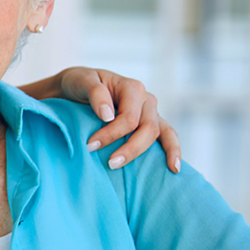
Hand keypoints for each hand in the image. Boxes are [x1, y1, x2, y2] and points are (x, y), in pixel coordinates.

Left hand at [31, 67, 181, 173]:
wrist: (76, 87)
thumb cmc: (79, 84)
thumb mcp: (81, 81)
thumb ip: (96, 94)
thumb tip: (108, 116)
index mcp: (132, 88)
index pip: (129, 118)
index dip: (112, 134)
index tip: (90, 146)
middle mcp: (146, 100)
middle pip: (148, 128)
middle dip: (130, 148)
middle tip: (110, 163)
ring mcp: (151, 112)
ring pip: (160, 134)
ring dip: (146, 153)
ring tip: (133, 169)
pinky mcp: (150, 123)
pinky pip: (167, 136)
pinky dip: (173, 150)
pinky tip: (173, 168)